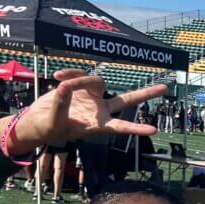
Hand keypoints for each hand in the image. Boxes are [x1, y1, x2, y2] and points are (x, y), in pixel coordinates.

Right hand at [0, 69, 164, 154]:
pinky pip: (81, 73)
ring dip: (79, 80)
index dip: (136, 128)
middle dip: (145, 94)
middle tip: (165, 88)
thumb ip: (60, 107)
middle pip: (128, 100)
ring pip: (97, 81)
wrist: (39, 120)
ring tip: (60, 84)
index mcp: (98, 125)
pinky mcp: (83, 87)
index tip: (154, 130)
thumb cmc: (48, 128)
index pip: (121, 127)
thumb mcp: (53, 122)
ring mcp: (94, 97)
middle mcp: (100, 110)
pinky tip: (57, 76)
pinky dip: (69, 73)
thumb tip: (65, 89)